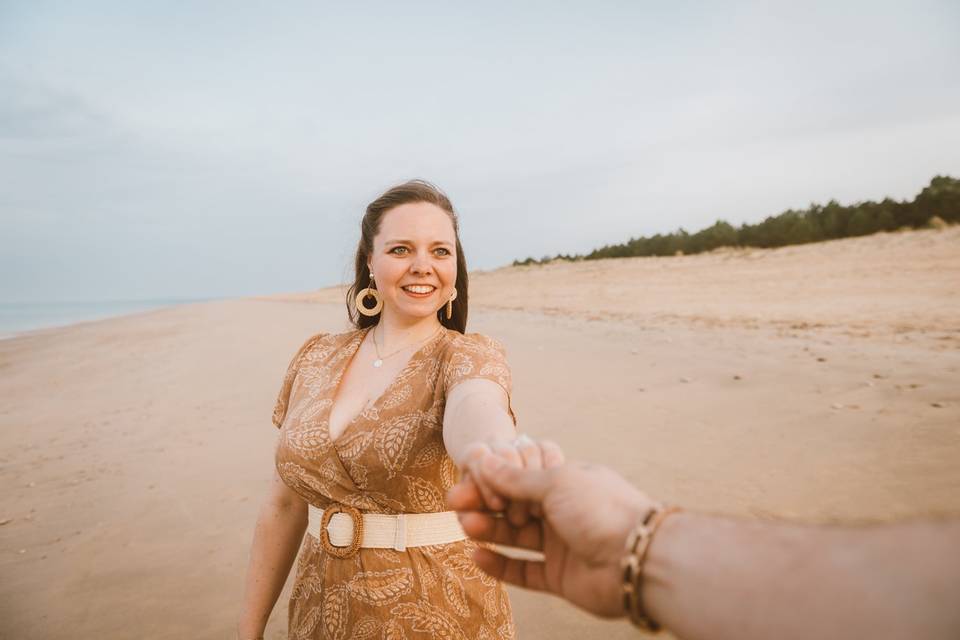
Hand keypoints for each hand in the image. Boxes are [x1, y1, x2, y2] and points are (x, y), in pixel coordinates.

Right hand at [447, 456, 659, 617]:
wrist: (637, 557)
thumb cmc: (601, 508)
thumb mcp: (555, 481)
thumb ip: (517, 478)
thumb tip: (485, 461)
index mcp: (567, 482)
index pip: (522, 478)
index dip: (494, 479)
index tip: (467, 478)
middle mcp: (564, 512)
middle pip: (515, 507)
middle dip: (485, 504)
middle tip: (455, 503)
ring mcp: (562, 544)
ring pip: (516, 537)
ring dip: (489, 531)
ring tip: (465, 526)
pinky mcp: (561, 577)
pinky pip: (524, 570)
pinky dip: (500, 565)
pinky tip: (477, 555)